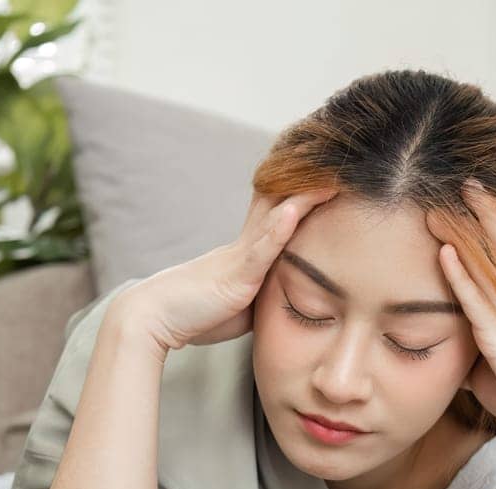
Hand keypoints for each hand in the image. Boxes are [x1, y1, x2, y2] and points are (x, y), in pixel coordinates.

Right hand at [115, 186, 338, 356]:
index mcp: (248, 252)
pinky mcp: (236, 275)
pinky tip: (297, 209)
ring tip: (333, 177)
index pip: (281, 214)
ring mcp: (241, 257)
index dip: (305, 195)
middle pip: (282, 204)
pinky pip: (261, 248)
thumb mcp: (240, 305)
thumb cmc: (194, 313)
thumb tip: (286, 302)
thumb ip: (263, 296)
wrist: (153, 317)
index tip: (332, 179)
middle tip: (341, 163)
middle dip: (311, 185)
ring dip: (305, 197)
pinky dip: (280, 228)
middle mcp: (246, 246)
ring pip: (277, 218)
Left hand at [427, 179, 495, 438]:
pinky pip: (474, 298)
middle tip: (472, 181)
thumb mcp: (492, 369)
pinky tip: (443, 250)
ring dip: (471, 228)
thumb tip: (456, 359)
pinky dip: (458, 273)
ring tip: (455, 199)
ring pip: (492, 260)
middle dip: (489, 211)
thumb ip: (475, 354)